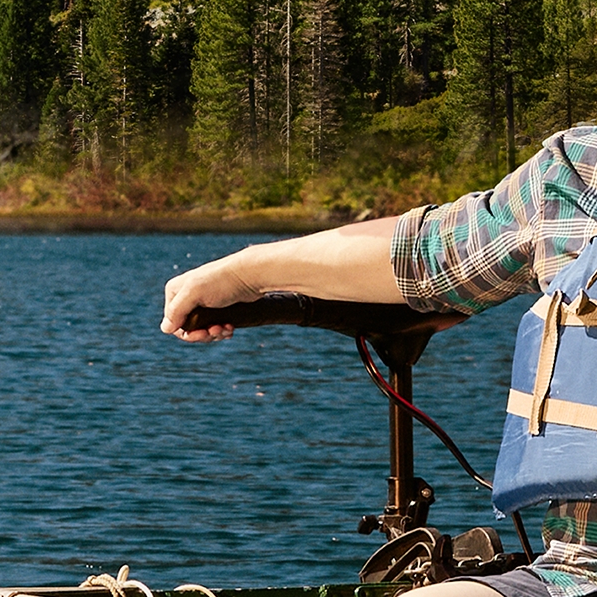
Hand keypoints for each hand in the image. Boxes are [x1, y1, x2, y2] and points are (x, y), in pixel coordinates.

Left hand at [153, 216, 417, 340]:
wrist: (309, 262)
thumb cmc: (325, 276)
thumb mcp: (333, 296)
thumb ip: (356, 304)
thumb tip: (418, 318)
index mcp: (247, 281)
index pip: (217, 298)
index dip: (214, 318)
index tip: (225, 333)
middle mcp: (228, 276)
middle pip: (192, 292)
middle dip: (194, 319)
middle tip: (215, 335)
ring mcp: (216, 275)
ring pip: (180, 297)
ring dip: (186, 320)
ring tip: (208, 335)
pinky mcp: (209, 278)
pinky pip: (181, 299)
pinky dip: (178, 314)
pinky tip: (189, 329)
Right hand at [157, 259, 260, 341]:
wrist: (251, 275)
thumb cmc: (222, 281)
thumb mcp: (195, 293)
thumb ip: (177, 310)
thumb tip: (165, 329)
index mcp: (175, 291)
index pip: (173, 323)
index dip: (188, 333)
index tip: (204, 334)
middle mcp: (185, 296)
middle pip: (187, 328)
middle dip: (203, 334)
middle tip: (218, 331)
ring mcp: (201, 301)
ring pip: (201, 329)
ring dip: (214, 333)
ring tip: (227, 328)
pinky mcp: (216, 306)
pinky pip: (213, 325)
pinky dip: (221, 330)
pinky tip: (230, 327)